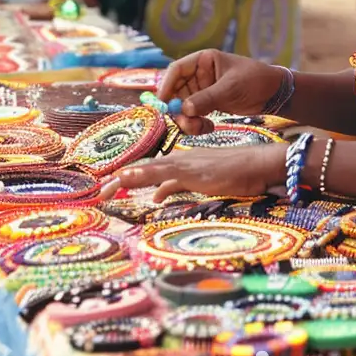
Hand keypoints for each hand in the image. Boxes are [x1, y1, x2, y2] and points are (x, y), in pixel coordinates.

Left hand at [103, 141, 283, 203]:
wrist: (257, 163)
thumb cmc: (233, 173)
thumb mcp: (199, 183)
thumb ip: (176, 186)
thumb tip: (155, 195)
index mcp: (176, 163)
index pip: (144, 170)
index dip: (124, 177)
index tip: (106, 187)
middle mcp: (177, 161)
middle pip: (141, 169)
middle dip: (118, 181)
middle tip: (98, 194)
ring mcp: (187, 165)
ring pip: (151, 170)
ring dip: (129, 179)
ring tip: (108, 187)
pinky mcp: (197, 173)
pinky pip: (172, 177)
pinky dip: (156, 180)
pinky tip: (145, 187)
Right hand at [159, 48, 286, 131]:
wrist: (275, 94)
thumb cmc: (254, 80)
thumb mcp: (230, 88)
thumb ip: (207, 98)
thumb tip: (185, 110)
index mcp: (203, 61)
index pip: (177, 70)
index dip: (166, 86)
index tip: (162, 104)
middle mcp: (200, 75)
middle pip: (177, 91)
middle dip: (177, 109)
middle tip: (183, 124)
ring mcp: (204, 90)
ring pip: (184, 106)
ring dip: (187, 119)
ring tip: (200, 129)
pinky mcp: (210, 104)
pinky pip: (195, 114)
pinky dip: (197, 124)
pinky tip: (208, 128)